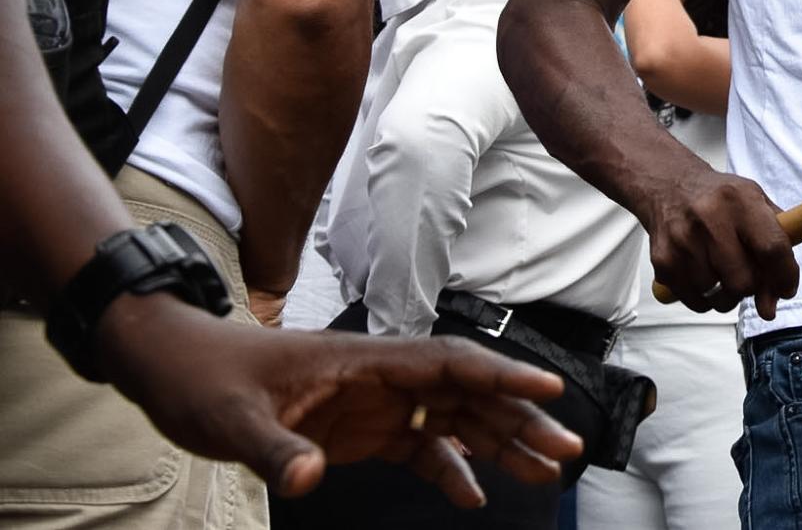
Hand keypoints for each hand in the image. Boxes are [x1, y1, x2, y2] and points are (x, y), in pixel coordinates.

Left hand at [95, 295, 581, 506]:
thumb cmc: (205, 381)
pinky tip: (472, 499)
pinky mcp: (363, 430)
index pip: (448, 363)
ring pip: (455, 420)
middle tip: (566, 451)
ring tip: (545, 474)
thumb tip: (307, 480)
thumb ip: (274, 450)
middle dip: (520, 420)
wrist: (177, 369)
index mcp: (365, 361)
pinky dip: (450, 471)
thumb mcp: (231, 419)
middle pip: (468, 394)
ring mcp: (377, 404)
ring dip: (500, 445)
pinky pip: (422, 449)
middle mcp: (383, 379)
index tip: (549, 389)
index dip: (502, 375)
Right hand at [645, 161, 796, 321]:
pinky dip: (706, 298)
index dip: (785, 276)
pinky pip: (697, 302)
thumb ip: (777, 243)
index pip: (772, 248)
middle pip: (744, 282)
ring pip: (719, 296)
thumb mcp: (755, 201)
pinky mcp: (663, 262)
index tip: (786, 288)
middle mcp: (710, 218)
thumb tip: (776, 298)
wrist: (668, 187)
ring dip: (728, 294)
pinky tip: (704, 276)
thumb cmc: (719, 198)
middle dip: (752, 288)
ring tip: (723, 271)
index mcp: (741, 200)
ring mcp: (683, 241)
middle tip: (748, 277)